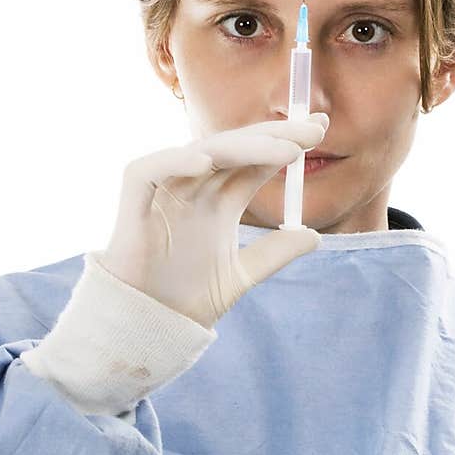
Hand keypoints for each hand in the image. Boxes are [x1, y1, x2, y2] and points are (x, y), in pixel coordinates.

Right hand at [98, 114, 330, 328]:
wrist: (150, 326)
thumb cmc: (186, 299)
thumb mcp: (242, 274)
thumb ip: (274, 253)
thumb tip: (316, 236)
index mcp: (221, 201)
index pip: (255, 160)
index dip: (285, 142)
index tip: (320, 129)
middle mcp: (196, 189)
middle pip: (236, 149)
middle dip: (274, 136)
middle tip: (313, 130)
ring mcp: (165, 191)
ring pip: (202, 152)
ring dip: (242, 147)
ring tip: (283, 149)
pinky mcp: (134, 201)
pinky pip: (150, 170)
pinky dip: (174, 161)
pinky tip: (205, 162)